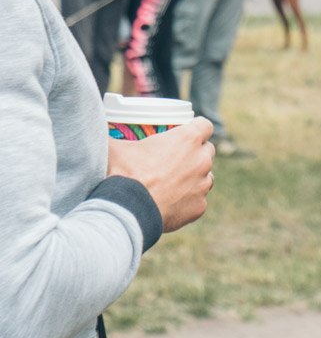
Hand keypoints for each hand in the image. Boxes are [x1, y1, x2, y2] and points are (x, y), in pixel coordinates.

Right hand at [107, 117, 215, 232]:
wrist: (126, 211)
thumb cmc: (122, 174)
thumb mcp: (113, 147)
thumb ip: (110, 134)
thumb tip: (95, 127)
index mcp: (188, 139)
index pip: (205, 125)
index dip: (197, 128)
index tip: (186, 133)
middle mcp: (202, 160)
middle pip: (207, 151)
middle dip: (195, 153)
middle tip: (176, 159)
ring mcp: (203, 185)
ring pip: (206, 176)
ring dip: (195, 177)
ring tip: (174, 182)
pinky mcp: (199, 207)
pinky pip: (198, 200)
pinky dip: (188, 201)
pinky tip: (171, 203)